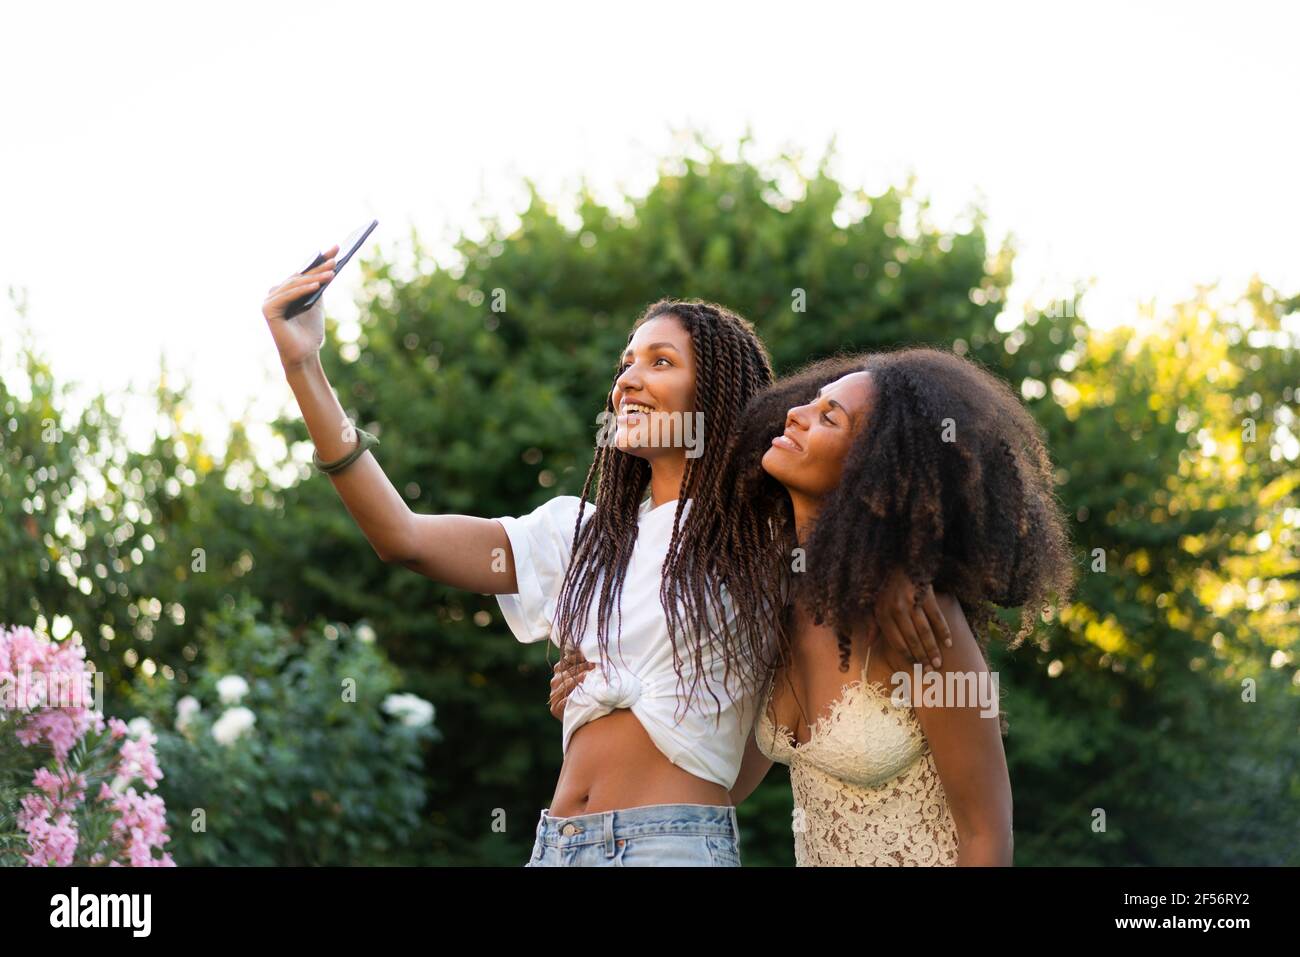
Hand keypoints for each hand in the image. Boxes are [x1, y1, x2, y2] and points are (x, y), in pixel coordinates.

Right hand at [262, 243, 338, 370]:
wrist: (304, 354)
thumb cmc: (310, 332)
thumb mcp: (316, 304)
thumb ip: (317, 286)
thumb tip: (329, 265)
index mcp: (285, 290)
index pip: (304, 272)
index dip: (319, 259)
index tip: (336, 248)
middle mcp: (275, 292)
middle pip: (300, 277)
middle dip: (318, 268)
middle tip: (335, 259)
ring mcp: (269, 300)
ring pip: (295, 285)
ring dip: (314, 278)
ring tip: (331, 273)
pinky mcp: (268, 310)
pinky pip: (288, 297)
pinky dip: (302, 291)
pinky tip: (316, 286)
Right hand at [548, 648, 594, 719]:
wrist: (583, 718)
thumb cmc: (586, 694)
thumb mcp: (584, 677)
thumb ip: (584, 666)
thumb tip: (594, 651)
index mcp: (559, 672)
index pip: (566, 661)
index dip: (577, 657)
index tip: (590, 655)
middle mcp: (554, 682)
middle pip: (567, 672)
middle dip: (582, 667)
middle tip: (594, 665)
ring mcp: (554, 695)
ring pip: (565, 684)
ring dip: (578, 680)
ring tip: (589, 677)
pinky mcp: (555, 708)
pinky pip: (564, 701)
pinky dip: (573, 697)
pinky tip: (583, 694)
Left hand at [872, 567, 951, 669]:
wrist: (898, 560)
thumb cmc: (885, 586)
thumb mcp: (873, 604)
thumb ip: (872, 624)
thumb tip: (869, 645)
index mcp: (883, 614)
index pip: (896, 642)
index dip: (907, 656)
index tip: (915, 668)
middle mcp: (896, 609)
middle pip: (912, 639)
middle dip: (922, 657)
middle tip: (930, 671)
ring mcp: (912, 602)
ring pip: (924, 631)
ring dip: (933, 649)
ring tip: (939, 663)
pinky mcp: (925, 594)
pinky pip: (936, 616)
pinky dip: (943, 631)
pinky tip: (949, 643)